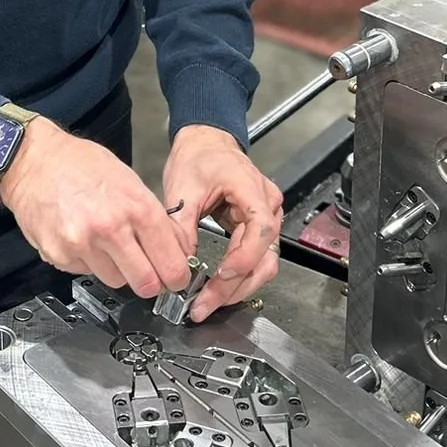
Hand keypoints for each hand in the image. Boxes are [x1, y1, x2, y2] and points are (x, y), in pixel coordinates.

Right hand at [0, 118, 192, 298]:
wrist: (33, 160)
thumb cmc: (79, 164)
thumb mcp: (129, 179)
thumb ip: (153, 216)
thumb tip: (176, 248)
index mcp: (135, 206)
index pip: (170, 261)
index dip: (177, 275)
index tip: (177, 279)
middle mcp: (110, 228)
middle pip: (146, 284)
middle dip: (150, 282)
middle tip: (148, 272)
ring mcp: (82, 245)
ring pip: (116, 281)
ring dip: (117, 269)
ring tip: (105, 242)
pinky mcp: (59, 255)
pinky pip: (85, 272)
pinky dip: (88, 261)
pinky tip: (82, 238)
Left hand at [162, 126, 282, 322]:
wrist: (205, 142)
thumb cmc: (197, 156)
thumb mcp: (181, 189)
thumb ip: (181, 227)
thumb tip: (179, 264)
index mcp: (251, 189)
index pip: (259, 232)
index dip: (241, 260)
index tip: (218, 279)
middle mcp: (267, 205)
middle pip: (264, 257)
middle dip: (235, 287)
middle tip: (205, 304)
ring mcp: (266, 217)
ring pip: (263, 264)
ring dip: (239, 288)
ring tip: (209, 302)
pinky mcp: (258, 226)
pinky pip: (255, 258)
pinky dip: (239, 276)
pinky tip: (218, 288)